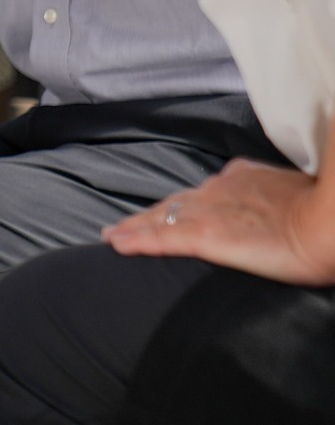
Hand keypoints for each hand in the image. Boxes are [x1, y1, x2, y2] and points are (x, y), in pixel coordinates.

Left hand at [103, 158, 334, 285]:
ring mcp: (208, 211)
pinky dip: (134, 240)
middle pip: (174, 203)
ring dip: (134, 226)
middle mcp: (218, 190)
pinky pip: (159, 238)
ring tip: (112, 236)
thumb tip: (283, 214)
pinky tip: (115, 244)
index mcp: (243, 179)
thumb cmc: (326, 213)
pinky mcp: (203, 235)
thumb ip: (277, 202)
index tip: (169, 211)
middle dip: (150, 214)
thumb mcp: (296, 196)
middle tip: (124, 226)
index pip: (203, 193)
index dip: (182, 204)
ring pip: (159, 217)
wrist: (331, 220)